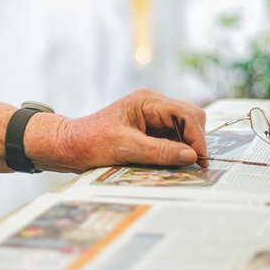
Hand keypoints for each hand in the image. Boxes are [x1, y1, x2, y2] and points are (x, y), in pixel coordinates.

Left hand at [57, 89, 207, 170]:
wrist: (69, 145)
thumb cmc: (91, 142)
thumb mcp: (125, 148)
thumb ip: (160, 151)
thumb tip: (192, 156)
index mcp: (147, 101)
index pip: (186, 114)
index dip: (197, 138)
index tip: (200, 161)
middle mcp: (153, 105)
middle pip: (190, 119)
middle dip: (194, 141)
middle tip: (194, 167)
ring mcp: (151, 117)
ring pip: (183, 130)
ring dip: (184, 148)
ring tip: (181, 168)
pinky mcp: (148, 130)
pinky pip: (171, 139)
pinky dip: (174, 151)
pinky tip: (170, 165)